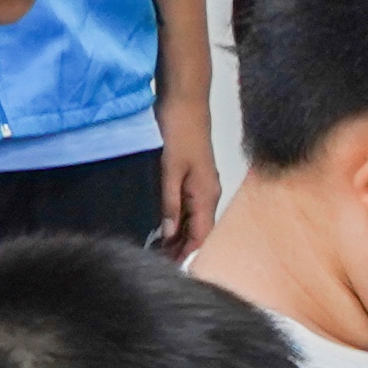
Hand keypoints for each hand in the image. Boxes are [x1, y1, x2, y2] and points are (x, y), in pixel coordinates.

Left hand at [153, 95, 221, 255]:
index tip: (168, 266)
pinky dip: (179, 219)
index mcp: (206, 195)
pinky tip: (166, 223)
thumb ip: (169, 202)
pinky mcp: (196, 177)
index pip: (200, 235)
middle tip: (158, 260)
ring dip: (179, 234)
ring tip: (160, 247)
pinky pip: (190, 207)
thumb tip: (168, 232)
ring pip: (194, 220)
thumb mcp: (170, 169)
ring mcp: (204, 185)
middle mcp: (209, 193)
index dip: (186, 253)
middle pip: (199, 231)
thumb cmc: (179, 131)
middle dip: (182, 248)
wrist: (186, 101)